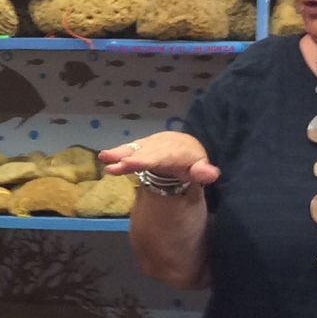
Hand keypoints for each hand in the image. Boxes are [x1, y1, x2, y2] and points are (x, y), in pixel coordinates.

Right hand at [99, 131, 218, 185]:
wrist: (184, 146)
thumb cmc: (191, 161)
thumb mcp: (200, 167)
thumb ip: (203, 172)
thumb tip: (211, 173)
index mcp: (176, 151)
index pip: (160, 157)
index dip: (145, 160)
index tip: (130, 164)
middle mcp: (160, 145)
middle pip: (144, 153)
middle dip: (130, 160)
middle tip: (114, 166)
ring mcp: (149, 144)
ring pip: (134, 149)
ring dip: (119, 153)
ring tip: (104, 157)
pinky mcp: (141, 145)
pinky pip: (130, 148)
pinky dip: (118, 152)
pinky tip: (105, 156)